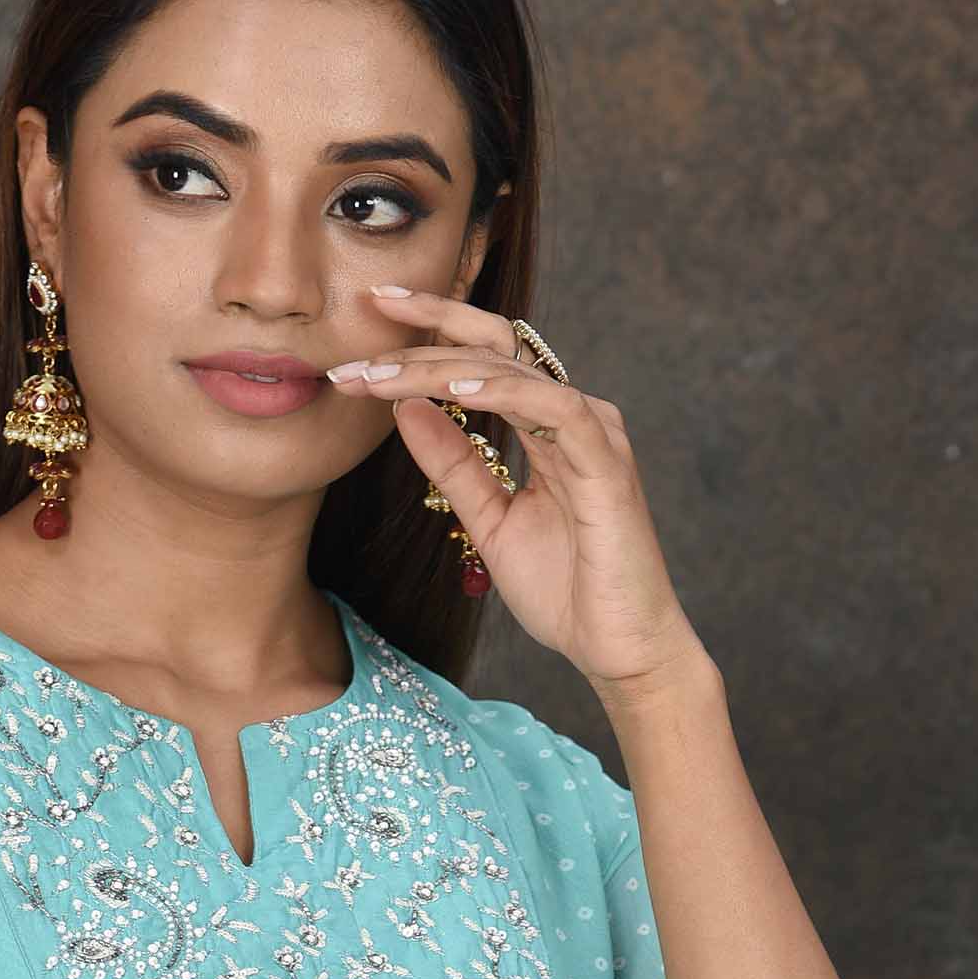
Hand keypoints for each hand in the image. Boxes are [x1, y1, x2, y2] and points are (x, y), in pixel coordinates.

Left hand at [330, 283, 711, 703]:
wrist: (617, 647)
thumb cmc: (565, 590)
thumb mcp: (488, 521)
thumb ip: (454, 464)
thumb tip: (404, 409)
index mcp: (547, 425)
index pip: (484, 358)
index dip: (429, 334)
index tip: (366, 331)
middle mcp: (572, 414)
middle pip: (494, 347)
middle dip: (423, 336)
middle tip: (360, 335)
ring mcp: (593, 433)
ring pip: (511, 373)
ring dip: (440, 368)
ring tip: (381, 375)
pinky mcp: (605, 462)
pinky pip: (552, 408)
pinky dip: (501, 393)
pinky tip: (450, 390)